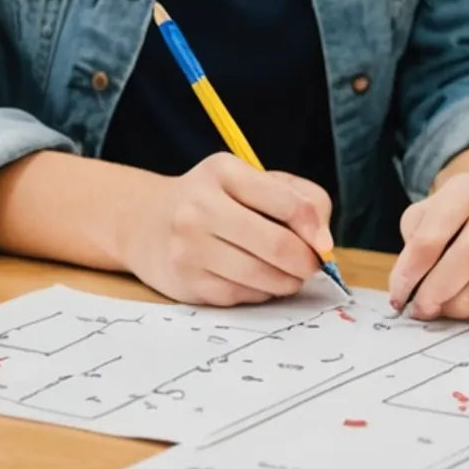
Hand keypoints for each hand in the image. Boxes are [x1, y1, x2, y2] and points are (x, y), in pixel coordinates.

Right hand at [113, 152, 331, 306]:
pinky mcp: (186, 282)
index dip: (315, 228)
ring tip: (287, 274)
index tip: (324, 244)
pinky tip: (256, 280)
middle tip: (310, 265)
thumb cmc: (213, 201)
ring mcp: (189, 247)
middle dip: (306, 262)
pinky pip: (242, 296)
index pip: (288, 202)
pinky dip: (261, 292)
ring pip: (263, 276)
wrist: (144, 223)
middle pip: (277, 244)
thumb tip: (323, 242)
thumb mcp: (251, 181)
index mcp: (223, 172)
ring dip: (288, 281)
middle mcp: (200, 207)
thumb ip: (299, 198)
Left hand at [387, 171, 468, 321]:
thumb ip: (411, 249)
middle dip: (437, 290)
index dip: (411, 271)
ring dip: (463, 304)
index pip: (432, 235)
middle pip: (467, 257)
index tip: (398, 295)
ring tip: (444, 309)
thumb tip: (406, 291)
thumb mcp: (420, 219)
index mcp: (466, 191)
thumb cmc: (445, 222)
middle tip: (421, 309)